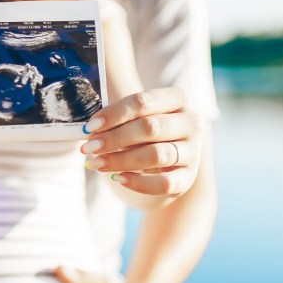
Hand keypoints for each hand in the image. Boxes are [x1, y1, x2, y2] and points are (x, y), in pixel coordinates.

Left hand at [81, 86, 201, 197]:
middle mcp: (191, 122)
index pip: (143, 102)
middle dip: (114, 138)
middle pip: (150, 128)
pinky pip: (164, 183)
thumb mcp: (133, 119)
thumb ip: (116, 120)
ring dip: (121, 160)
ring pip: (156, 155)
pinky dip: (138, 182)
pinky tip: (117, 178)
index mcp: (178, 99)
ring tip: (96, 163)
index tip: (90, 127)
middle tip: (89, 147)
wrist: (163, 163)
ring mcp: (194, 151)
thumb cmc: (143, 133)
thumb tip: (90, 130)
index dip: (114, 114)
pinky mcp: (189, 178)